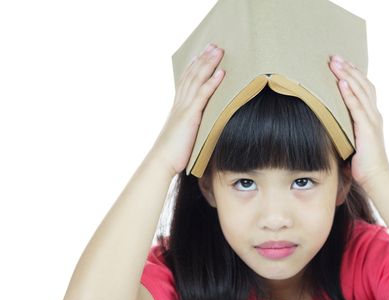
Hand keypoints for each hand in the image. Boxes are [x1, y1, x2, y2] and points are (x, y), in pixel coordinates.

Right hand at [148, 43, 224, 175]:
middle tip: (214, 45)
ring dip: (209, 64)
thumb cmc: (173, 152)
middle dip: (204, 58)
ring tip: (219, 51)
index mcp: (178, 106)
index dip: (195, 65)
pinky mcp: (190, 116)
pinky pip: (203, 95)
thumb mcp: (182, 134)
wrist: (162, 161)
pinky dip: (212, 82)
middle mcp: (180, 103)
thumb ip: (190, 125)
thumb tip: (197, 125)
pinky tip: (221, 73)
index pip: (186, 80)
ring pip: (197, 80)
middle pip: (192, 74)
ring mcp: (184, 108)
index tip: (203, 52)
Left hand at [328, 55, 388, 189]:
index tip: (340, 63)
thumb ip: (346, 129)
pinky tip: (342, 84)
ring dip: (347, 76)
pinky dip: (350, 94)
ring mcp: (372, 121)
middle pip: (362, 84)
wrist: (376, 178)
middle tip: (334, 57)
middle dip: (348, 69)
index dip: (353, 74)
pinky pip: (357, 108)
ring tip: (335, 64)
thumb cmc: (363, 163)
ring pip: (360, 92)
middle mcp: (374, 114)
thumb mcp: (353, 140)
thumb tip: (329, 124)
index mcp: (371, 116)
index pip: (363, 88)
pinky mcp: (367, 130)